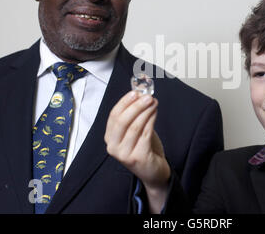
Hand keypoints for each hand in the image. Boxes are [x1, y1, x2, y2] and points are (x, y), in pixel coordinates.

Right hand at [104, 91, 169, 211]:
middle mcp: (113, 147)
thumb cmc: (145, 149)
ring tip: (154, 102)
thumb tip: (140, 94)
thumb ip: (136, 115)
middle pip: (122, 120)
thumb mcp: (137, 130)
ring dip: (146, 111)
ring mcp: (124, 154)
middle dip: (136, 105)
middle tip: (147, 96)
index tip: (135, 92)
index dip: (124, 102)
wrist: (154, 172)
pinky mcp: (137, 158)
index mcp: (110, 138)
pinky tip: (155, 112)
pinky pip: (144, 134)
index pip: (114, 116)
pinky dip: (151, 120)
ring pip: (135, 126)